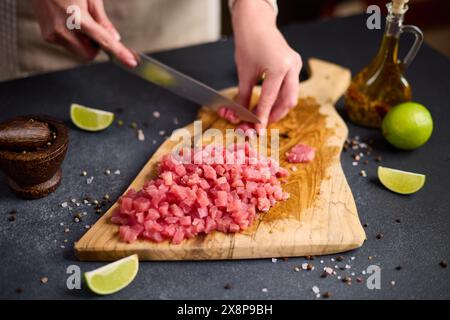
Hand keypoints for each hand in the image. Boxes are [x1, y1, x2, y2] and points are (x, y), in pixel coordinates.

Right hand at [31, 0, 136, 66]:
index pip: (104, 41)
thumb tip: (114, 38)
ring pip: (79, 52)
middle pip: (89, 55)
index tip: (131, 62)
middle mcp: (63, 30)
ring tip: (78, 21)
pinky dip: (75, 39)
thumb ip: (103, 20)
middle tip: (94, 28)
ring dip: (85, 43)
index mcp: (77, 18)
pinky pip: (69, 46)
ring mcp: (53, 35)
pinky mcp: (48, 37)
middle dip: (96, 47)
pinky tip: (69, 22)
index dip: (119, 52)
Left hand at [232, 0, 301, 129]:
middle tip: (261, 124)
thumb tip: (238, 115)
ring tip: (263, 116)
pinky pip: (291, 87)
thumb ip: (243, 96)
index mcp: (279, 67)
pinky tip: (269, 103)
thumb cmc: (248, 43)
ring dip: (278, 108)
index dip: (262, 116)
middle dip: (275, 115)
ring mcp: (296, 65)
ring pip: (291, 96)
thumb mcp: (244, 73)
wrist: (256, 23)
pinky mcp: (295, 64)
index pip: (270, 99)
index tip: (256, 130)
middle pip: (288, 101)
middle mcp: (292, 66)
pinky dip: (280, 98)